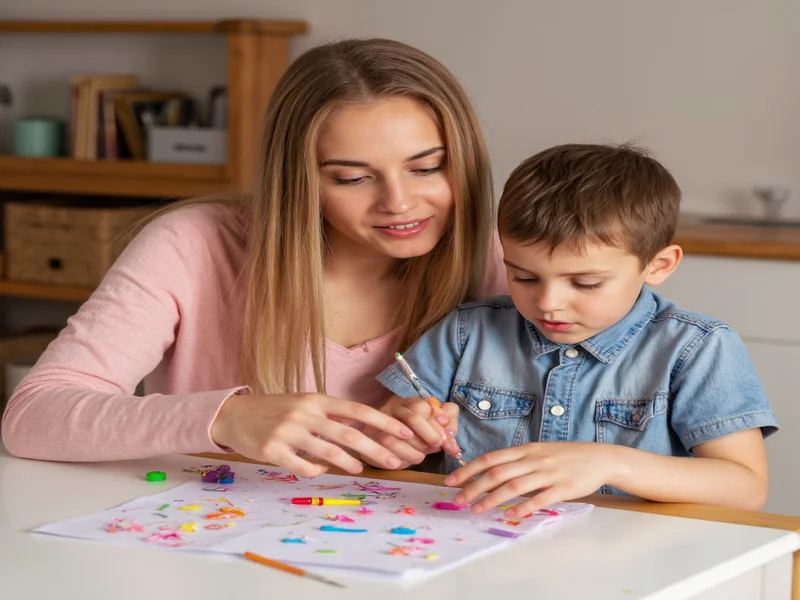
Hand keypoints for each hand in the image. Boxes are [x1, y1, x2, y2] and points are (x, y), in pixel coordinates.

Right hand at [210, 392, 414, 476]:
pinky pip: (303, 466)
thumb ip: (330, 415)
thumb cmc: (275, 410)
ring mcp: (288, 432)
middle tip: (395, 461)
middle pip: (349, 434)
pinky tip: (321, 471)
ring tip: (361, 469)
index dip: (383, 422)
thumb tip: (363, 429)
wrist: (234, 415)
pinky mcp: (273, 451)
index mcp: (316, 399)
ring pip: (328, 452)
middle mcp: (305, 413)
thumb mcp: (304, 404)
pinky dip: (316, 471)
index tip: (405, 432)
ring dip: (349, 463)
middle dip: (376, 449)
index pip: (357, 410)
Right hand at [363, 396, 460, 468]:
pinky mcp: (376, 440)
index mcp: (409, 402)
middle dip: (431, 435)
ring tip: (424, 454)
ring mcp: (382, 423)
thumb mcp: (432, 427)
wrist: (384, 450)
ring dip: (420, 448)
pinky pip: (395, 450)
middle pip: (414, 419)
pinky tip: (411, 458)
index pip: (425, 406)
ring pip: (405, 436)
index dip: (438, 421)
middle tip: (438, 446)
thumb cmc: (414, 436)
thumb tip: (451, 433)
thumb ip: (447, 425)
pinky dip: (408, 456)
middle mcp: (394, 408)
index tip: (446, 435)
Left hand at [445, 442, 618, 516]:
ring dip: (492, 499)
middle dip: (474, 487)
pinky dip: (523, 507)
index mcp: (525, 450)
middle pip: (497, 473)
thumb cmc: (565, 456)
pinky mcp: (564, 487)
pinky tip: (510, 515)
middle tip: (458, 501)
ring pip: (514, 486)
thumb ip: (517, 461)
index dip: (469, 470)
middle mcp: (534, 459)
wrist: (599, 458)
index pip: (491, 459)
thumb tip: (489, 473)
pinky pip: (540, 498)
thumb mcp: (539, 452)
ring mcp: (548, 473)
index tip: (451, 481)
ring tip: (477, 509)